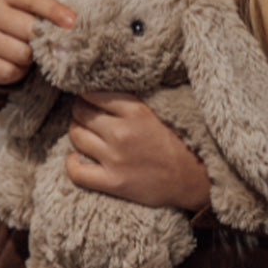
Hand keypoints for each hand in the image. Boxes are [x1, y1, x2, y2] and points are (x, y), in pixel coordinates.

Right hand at [0, 0, 75, 84]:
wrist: (3, 48)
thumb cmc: (30, 16)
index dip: (54, 10)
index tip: (73, 22)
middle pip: (30, 29)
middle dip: (44, 38)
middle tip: (46, 40)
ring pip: (21, 53)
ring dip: (32, 57)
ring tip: (30, 52)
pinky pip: (8, 71)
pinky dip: (18, 72)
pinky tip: (16, 64)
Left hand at [66, 92, 211, 211]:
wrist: (195, 177)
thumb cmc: (179, 140)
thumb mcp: (159, 110)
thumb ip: (133, 100)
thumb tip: (106, 85)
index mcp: (135, 110)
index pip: (93, 93)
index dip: (87, 94)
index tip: (90, 97)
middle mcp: (122, 132)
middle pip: (81, 113)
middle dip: (80, 111)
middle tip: (86, 114)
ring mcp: (116, 158)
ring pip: (76, 136)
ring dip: (76, 132)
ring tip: (84, 133)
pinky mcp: (113, 182)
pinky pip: (77, 171)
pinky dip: (72, 163)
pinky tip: (77, 159)